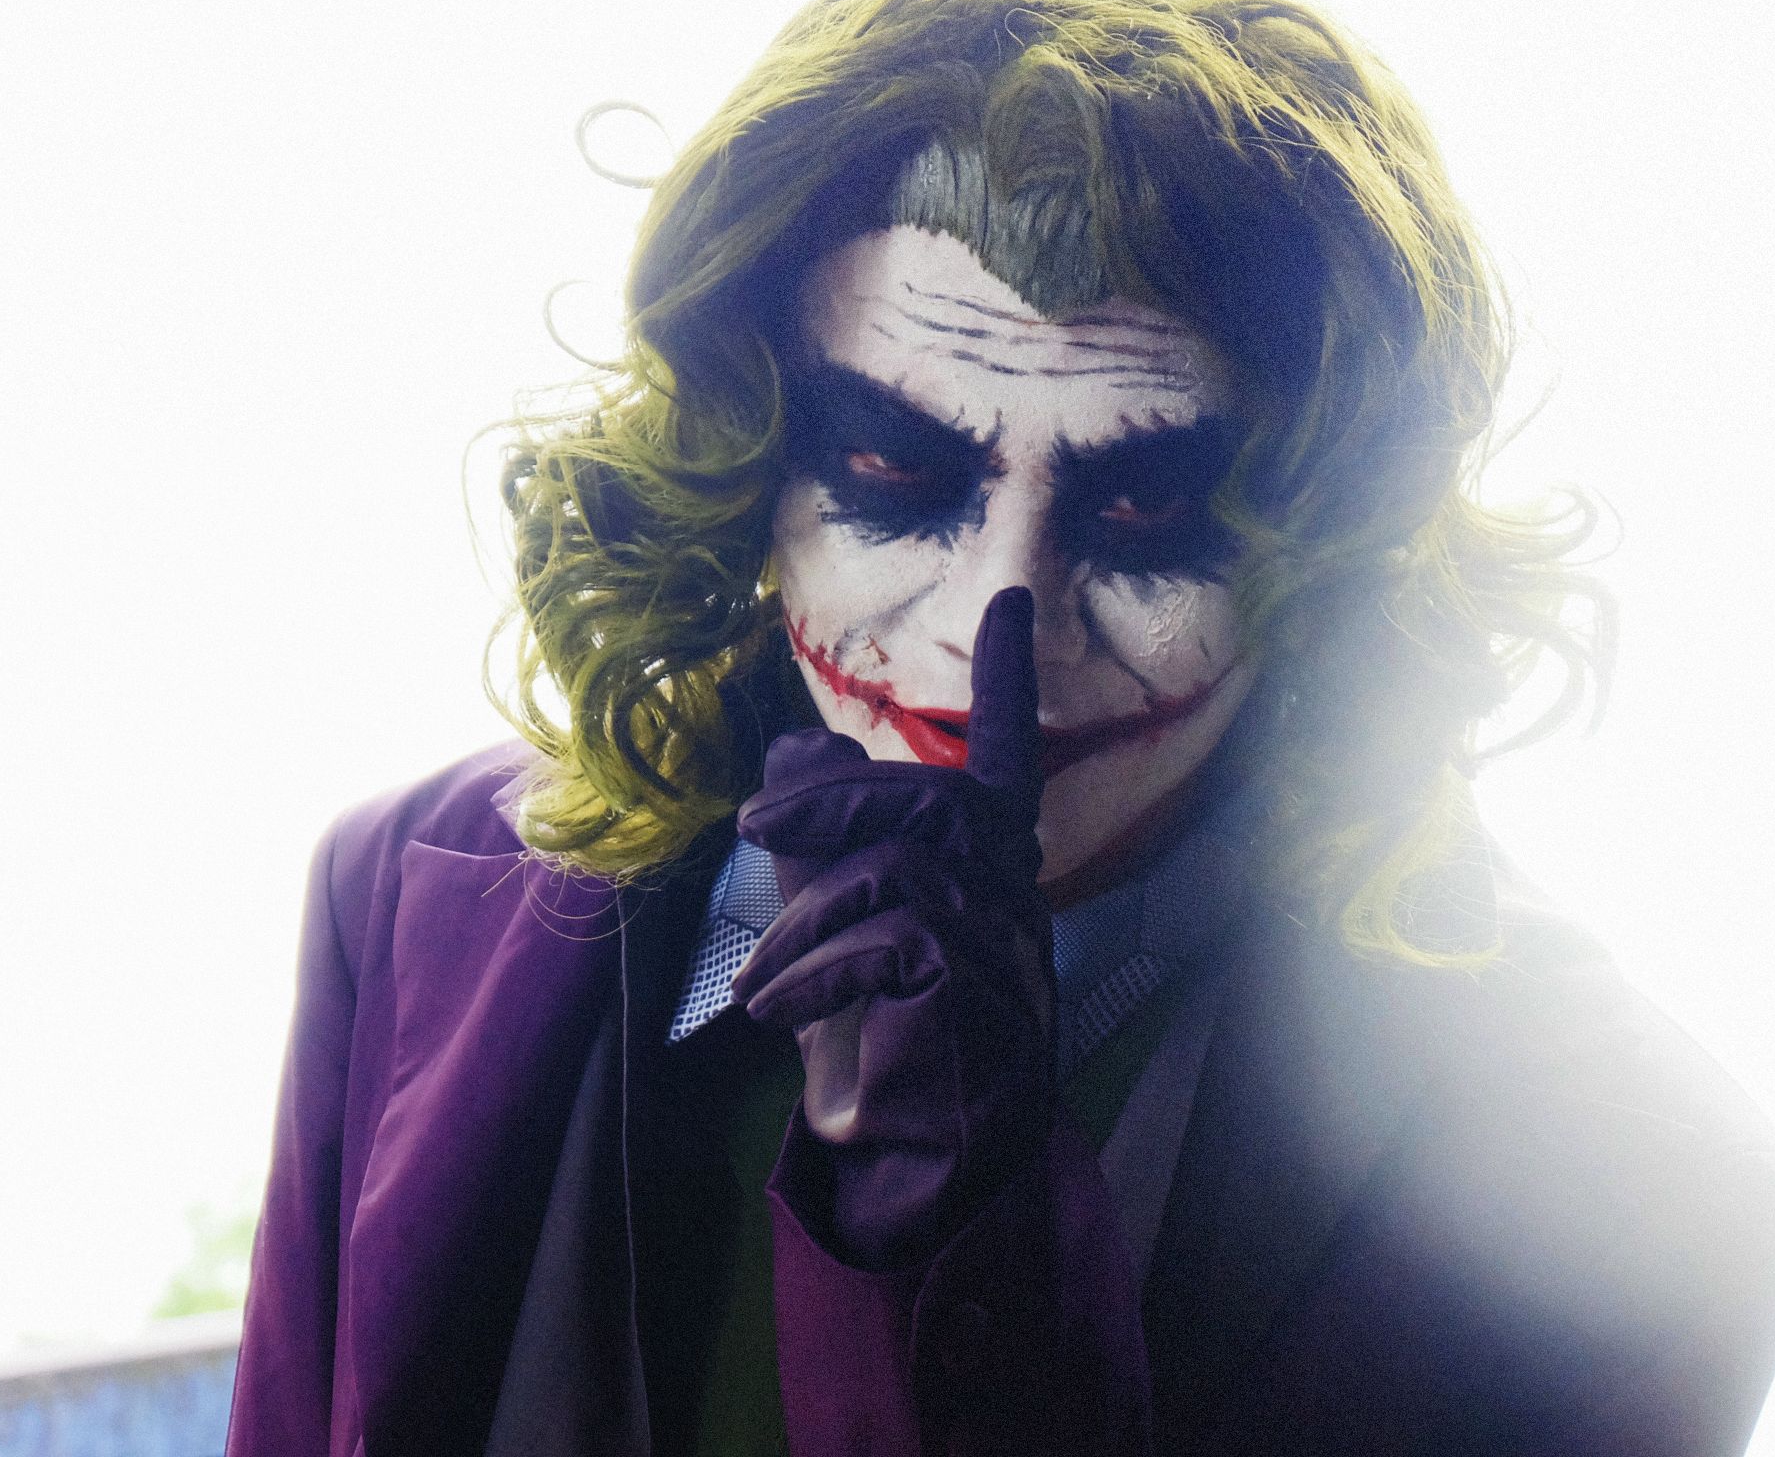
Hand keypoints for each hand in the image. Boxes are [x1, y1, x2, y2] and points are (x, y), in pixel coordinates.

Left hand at [732, 586, 1053, 1266]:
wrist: (916, 1176)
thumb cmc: (883, 1045)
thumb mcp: (840, 930)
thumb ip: (826, 845)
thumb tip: (799, 751)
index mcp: (988, 871)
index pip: (1009, 758)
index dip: (1011, 681)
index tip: (1020, 599)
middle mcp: (1015, 899)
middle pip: (938, 801)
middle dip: (836, 804)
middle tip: (755, 829)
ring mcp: (1011, 950)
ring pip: (905, 870)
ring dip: (808, 923)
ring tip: (763, 990)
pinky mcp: (987, 1000)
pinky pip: (896, 938)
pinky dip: (820, 968)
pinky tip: (778, 1011)